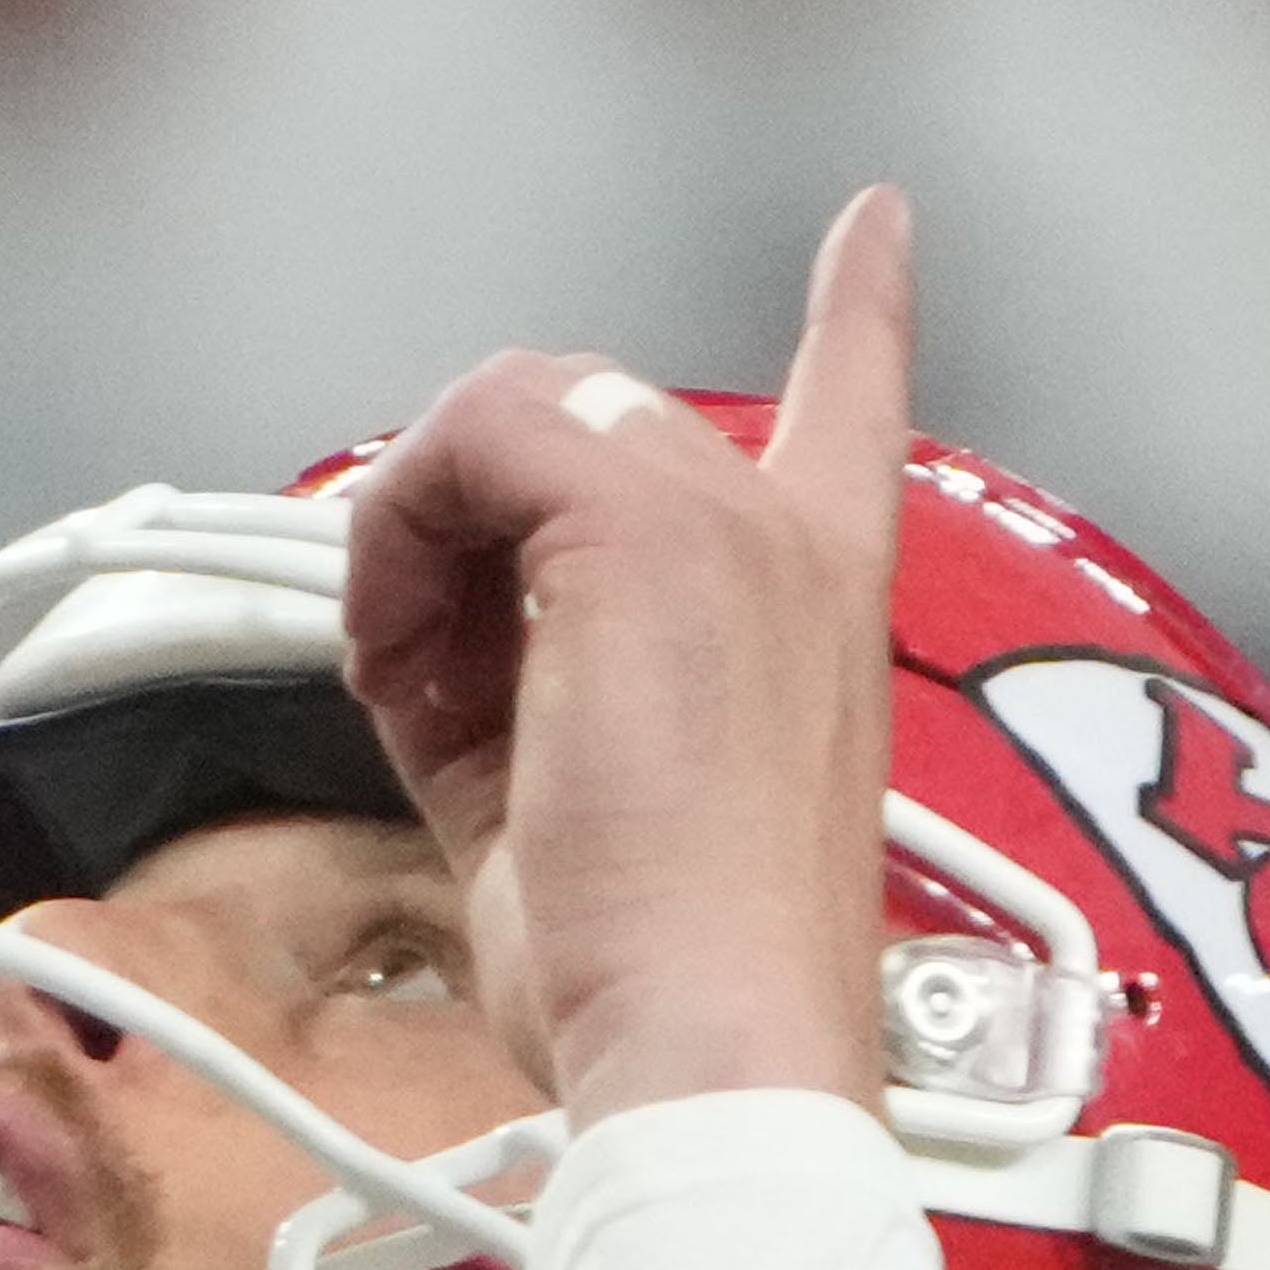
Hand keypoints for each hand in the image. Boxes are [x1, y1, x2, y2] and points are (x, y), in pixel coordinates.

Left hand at [338, 186, 912, 1131]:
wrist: (708, 1040)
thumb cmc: (661, 981)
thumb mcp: (579, 813)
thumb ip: (519, 692)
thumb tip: (419, 638)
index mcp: (819, 610)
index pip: (853, 419)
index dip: (863, 315)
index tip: (877, 228)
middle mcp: (790, 546)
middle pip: (586, 424)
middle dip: (467, 526)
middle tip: (431, 677)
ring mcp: (726, 524)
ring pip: (514, 415)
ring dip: (416, 537)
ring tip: (412, 681)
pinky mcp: (642, 530)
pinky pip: (467, 445)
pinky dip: (392, 541)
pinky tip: (398, 654)